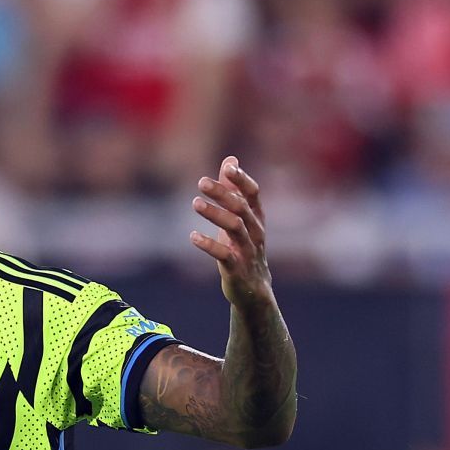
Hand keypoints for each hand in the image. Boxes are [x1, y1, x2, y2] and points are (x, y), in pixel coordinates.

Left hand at [189, 156, 271, 311]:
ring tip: (195, 203)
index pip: (253, 193)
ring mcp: (248, 251)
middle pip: (241, 208)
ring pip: (234, 228)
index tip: (227, 167)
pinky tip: (193, 236)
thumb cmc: (243, 248)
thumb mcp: (239, 218)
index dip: (242, 179)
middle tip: (201, 182)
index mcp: (257, 218)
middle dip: (222, 193)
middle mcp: (255, 231)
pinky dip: (209, 245)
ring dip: (215, 214)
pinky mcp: (237, 269)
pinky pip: (224, 255)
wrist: (253, 290)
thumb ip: (234, 190)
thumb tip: (230, 159)